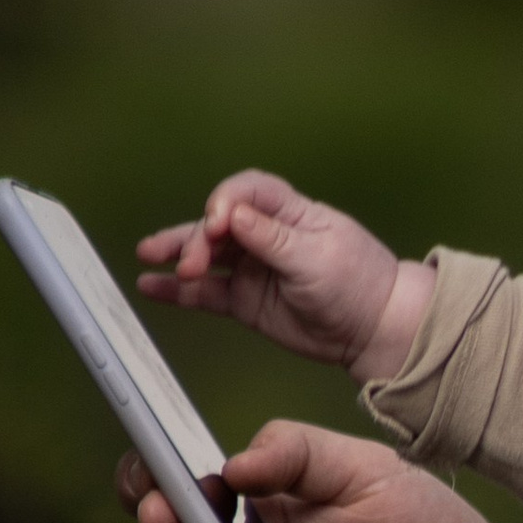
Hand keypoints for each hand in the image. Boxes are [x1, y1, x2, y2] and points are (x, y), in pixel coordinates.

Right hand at [136, 169, 438, 387]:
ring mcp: (252, 266)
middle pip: (219, 223)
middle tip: (192, 260)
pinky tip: (152, 285)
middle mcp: (265, 234)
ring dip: (177, 253)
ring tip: (148, 257)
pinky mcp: (244, 298)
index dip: (226, 201)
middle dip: (199, 237)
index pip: (247, 192)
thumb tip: (234, 214)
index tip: (217, 222)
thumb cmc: (358, 283)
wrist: (374, 330)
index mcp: (289, 212)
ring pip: (205, 253)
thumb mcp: (318, 256)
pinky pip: (204, 291)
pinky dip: (178, 289)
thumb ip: (272, 238)